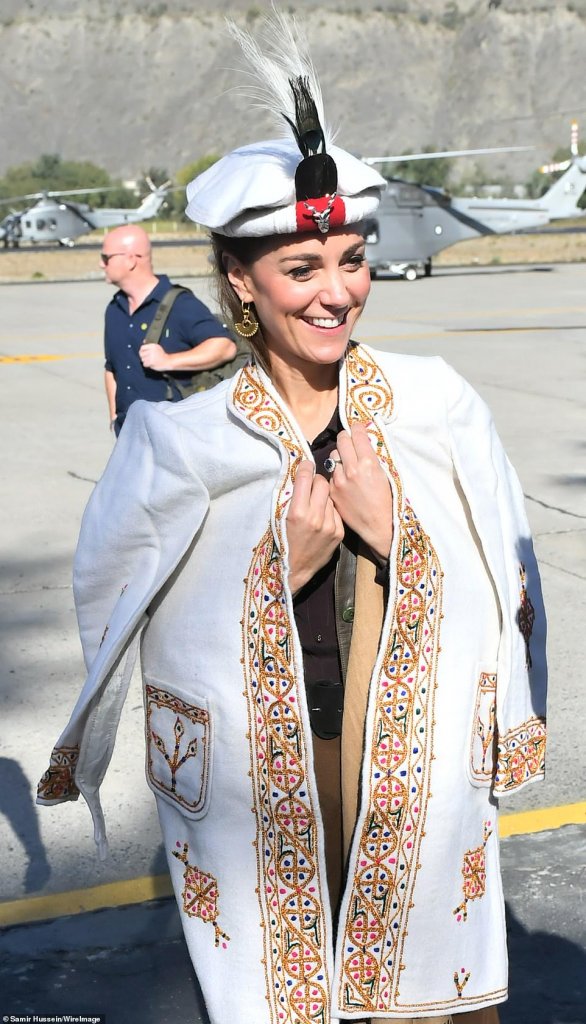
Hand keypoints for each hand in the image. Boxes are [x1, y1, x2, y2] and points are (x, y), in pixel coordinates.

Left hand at [139, 343, 171, 371]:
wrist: (168, 361)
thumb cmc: (162, 355)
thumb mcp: (157, 347)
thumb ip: (150, 345)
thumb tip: (144, 341)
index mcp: (153, 346)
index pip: (142, 347)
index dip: (141, 351)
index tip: (143, 353)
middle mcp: (151, 350)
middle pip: (141, 354)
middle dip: (143, 357)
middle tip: (147, 358)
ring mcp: (151, 356)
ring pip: (143, 359)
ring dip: (146, 361)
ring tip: (150, 361)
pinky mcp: (151, 362)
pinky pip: (145, 364)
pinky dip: (147, 365)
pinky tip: (151, 364)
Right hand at [286, 460, 344, 594]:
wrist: (296, 569)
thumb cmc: (283, 541)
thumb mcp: (280, 518)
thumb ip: (291, 497)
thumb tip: (301, 475)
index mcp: (297, 512)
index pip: (306, 478)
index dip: (306, 468)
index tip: (306, 464)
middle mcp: (315, 517)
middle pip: (323, 483)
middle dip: (317, 481)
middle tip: (312, 485)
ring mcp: (330, 525)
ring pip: (331, 497)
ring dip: (323, 497)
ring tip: (316, 505)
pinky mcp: (339, 532)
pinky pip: (336, 511)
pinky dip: (329, 511)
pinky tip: (322, 518)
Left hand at [328, 421, 392, 560]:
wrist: (377, 525)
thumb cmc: (386, 500)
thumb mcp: (385, 474)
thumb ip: (372, 457)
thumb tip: (363, 441)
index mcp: (367, 463)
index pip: (357, 434)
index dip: (357, 428)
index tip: (357, 428)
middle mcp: (351, 469)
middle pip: (342, 440)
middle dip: (346, 438)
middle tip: (350, 440)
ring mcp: (339, 480)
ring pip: (333, 456)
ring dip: (340, 456)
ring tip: (347, 463)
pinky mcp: (332, 491)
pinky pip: (331, 474)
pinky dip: (337, 473)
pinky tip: (345, 481)